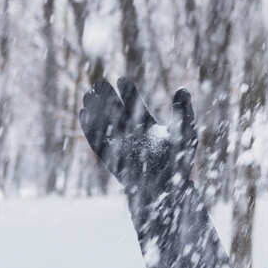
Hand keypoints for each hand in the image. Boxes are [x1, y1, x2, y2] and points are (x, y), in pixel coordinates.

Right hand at [79, 76, 197, 193]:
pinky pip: (99, 142)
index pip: (136, 106)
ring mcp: (122, 147)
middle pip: (116, 112)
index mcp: (149, 128)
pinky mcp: (112, 158)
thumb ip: (183, 112)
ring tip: (87, 94)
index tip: (121, 79)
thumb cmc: (180, 162)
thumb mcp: (184, 133)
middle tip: (98, 83)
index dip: (128, 92)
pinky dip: (90, 128)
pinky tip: (83, 114)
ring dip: (96, 110)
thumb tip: (182, 88)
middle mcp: (133, 136)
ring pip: (105, 125)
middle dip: (107, 98)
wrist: (168, 189)